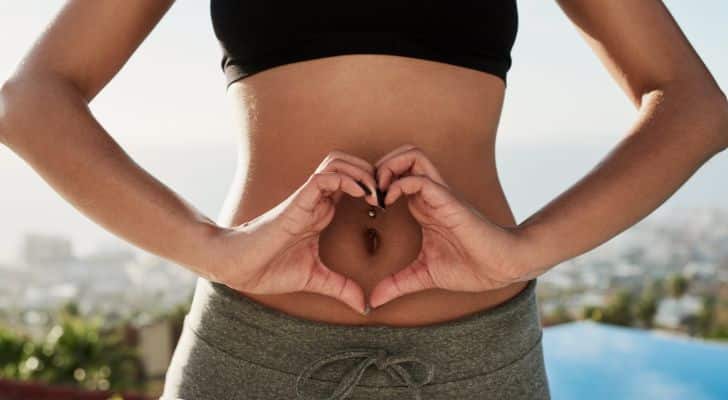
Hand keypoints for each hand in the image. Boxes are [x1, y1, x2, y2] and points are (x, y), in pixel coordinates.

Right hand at [209, 151, 379, 314]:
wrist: (239, 267)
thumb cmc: (270, 268)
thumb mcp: (315, 278)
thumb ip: (341, 287)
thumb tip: (364, 306)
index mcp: (321, 212)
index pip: (352, 183)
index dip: (374, 187)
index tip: (390, 206)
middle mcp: (316, 199)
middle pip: (347, 163)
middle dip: (372, 171)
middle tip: (388, 194)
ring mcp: (307, 197)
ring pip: (338, 162)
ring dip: (362, 172)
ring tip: (376, 193)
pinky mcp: (298, 200)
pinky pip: (325, 177)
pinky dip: (347, 180)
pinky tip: (361, 196)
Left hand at [369, 144, 529, 308]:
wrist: (501, 267)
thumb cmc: (470, 267)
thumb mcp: (423, 276)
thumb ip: (398, 284)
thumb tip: (374, 301)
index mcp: (423, 207)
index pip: (395, 175)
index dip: (374, 183)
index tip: (362, 205)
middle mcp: (430, 195)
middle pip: (402, 155)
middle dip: (378, 166)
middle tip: (367, 193)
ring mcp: (439, 194)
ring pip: (411, 156)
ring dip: (388, 168)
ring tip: (378, 193)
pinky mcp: (448, 200)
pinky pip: (420, 178)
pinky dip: (398, 184)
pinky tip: (388, 202)